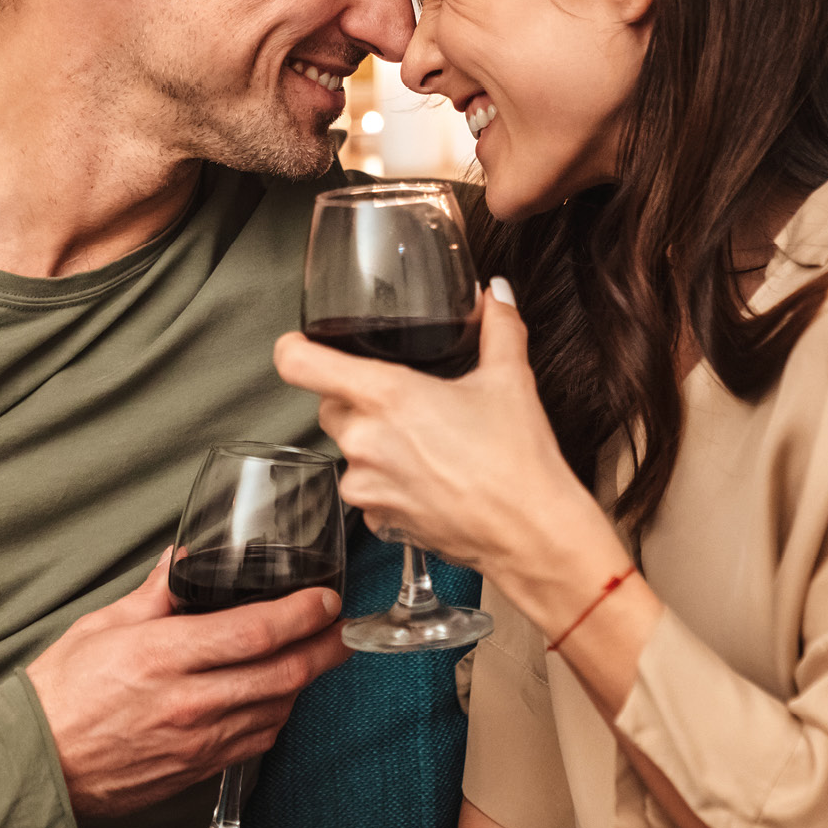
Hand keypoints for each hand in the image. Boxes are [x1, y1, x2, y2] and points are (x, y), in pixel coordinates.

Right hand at [27, 550, 349, 815]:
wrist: (33, 768)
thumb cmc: (60, 694)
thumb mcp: (103, 626)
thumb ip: (155, 594)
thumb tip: (184, 561)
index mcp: (166, 657)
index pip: (256, 632)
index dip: (303, 613)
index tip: (326, 598)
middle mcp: (190, 703)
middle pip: (284, 674)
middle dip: (326, 647)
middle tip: (345, 628)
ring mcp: (198, 743)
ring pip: (277, 709)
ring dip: (305, 681)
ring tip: (317, 654)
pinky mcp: (199, 771)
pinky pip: (256, 741)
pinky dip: (277, 714)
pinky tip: (277, 695)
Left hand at [275, 285, 611, 593]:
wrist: (531, 533)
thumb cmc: (519, 460)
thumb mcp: (510, 379)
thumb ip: (497, 326)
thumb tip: (494, 294)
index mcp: (386, 394)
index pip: (298, 363)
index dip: (295, 347)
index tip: (303, 344)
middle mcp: (363, 440)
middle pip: (328, 405)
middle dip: (356, 399)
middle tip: (404, 401)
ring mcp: (365, 486)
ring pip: (349, 450)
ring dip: (375, 444)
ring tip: (427, 446)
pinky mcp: (376, 521)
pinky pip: (367, 490)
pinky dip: (389, 483)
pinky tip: (430, 480)